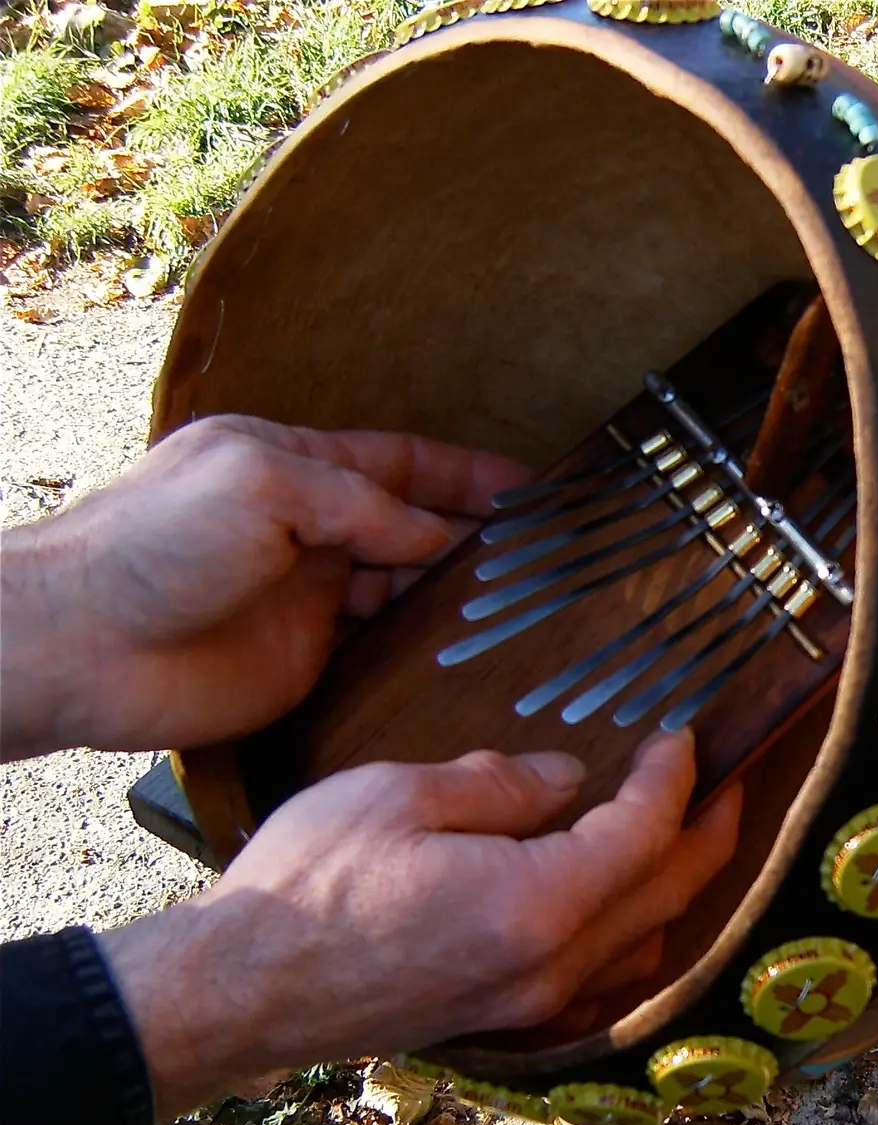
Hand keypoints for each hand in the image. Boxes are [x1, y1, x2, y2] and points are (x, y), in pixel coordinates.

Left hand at [0, 414, 525, 759]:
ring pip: (403, 585)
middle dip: (473, 533)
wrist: (84, 644)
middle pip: (410, 524)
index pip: (401, 461)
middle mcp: (309, 528)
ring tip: (519, 598)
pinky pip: (380, 645)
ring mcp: (309, 596)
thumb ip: (358, 504)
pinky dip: (422, 642)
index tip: (528, 486)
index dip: (465, 472)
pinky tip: (465, 645)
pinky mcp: (307, 656)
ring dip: (454, 588)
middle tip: (540, 551)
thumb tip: (431, 535)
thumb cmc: (154, 542)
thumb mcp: (263, 485)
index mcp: (295, 465)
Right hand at [97, 729, 741, 1120]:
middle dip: (706, 831)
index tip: (681, 734)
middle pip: (664, 896)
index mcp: (532, 904)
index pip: (641, 835)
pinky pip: (601, 980)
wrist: (238, 988)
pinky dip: (632, 933)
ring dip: (677, 887)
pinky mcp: (501, 1018)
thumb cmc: (307, 885)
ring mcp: (526, 1004)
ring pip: (643, 947)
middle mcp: (547, 967)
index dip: (672, 778)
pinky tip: (618, 902)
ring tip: (682, 834)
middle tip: (724, 780)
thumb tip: (569, 779)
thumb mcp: (399, 797)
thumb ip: (501, 785)